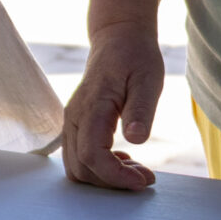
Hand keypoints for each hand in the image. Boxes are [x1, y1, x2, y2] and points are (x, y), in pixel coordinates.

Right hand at [60, 22, 162, 190]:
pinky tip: (124, 160)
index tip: (143, 180)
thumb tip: (136, 139)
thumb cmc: (135, 56)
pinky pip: (78, 156)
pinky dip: (99, 168)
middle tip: (145, 176)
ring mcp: (72, 121)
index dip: (115, 176)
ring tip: (136, 170)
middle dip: (112, 181)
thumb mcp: (148, 79)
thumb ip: (141, 109)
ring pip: (76, 167)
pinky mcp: (77, 124)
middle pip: (81, 168)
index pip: (92, 155)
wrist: (118, 37)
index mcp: (92, 106)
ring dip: (105, 178)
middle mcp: (75, 117)